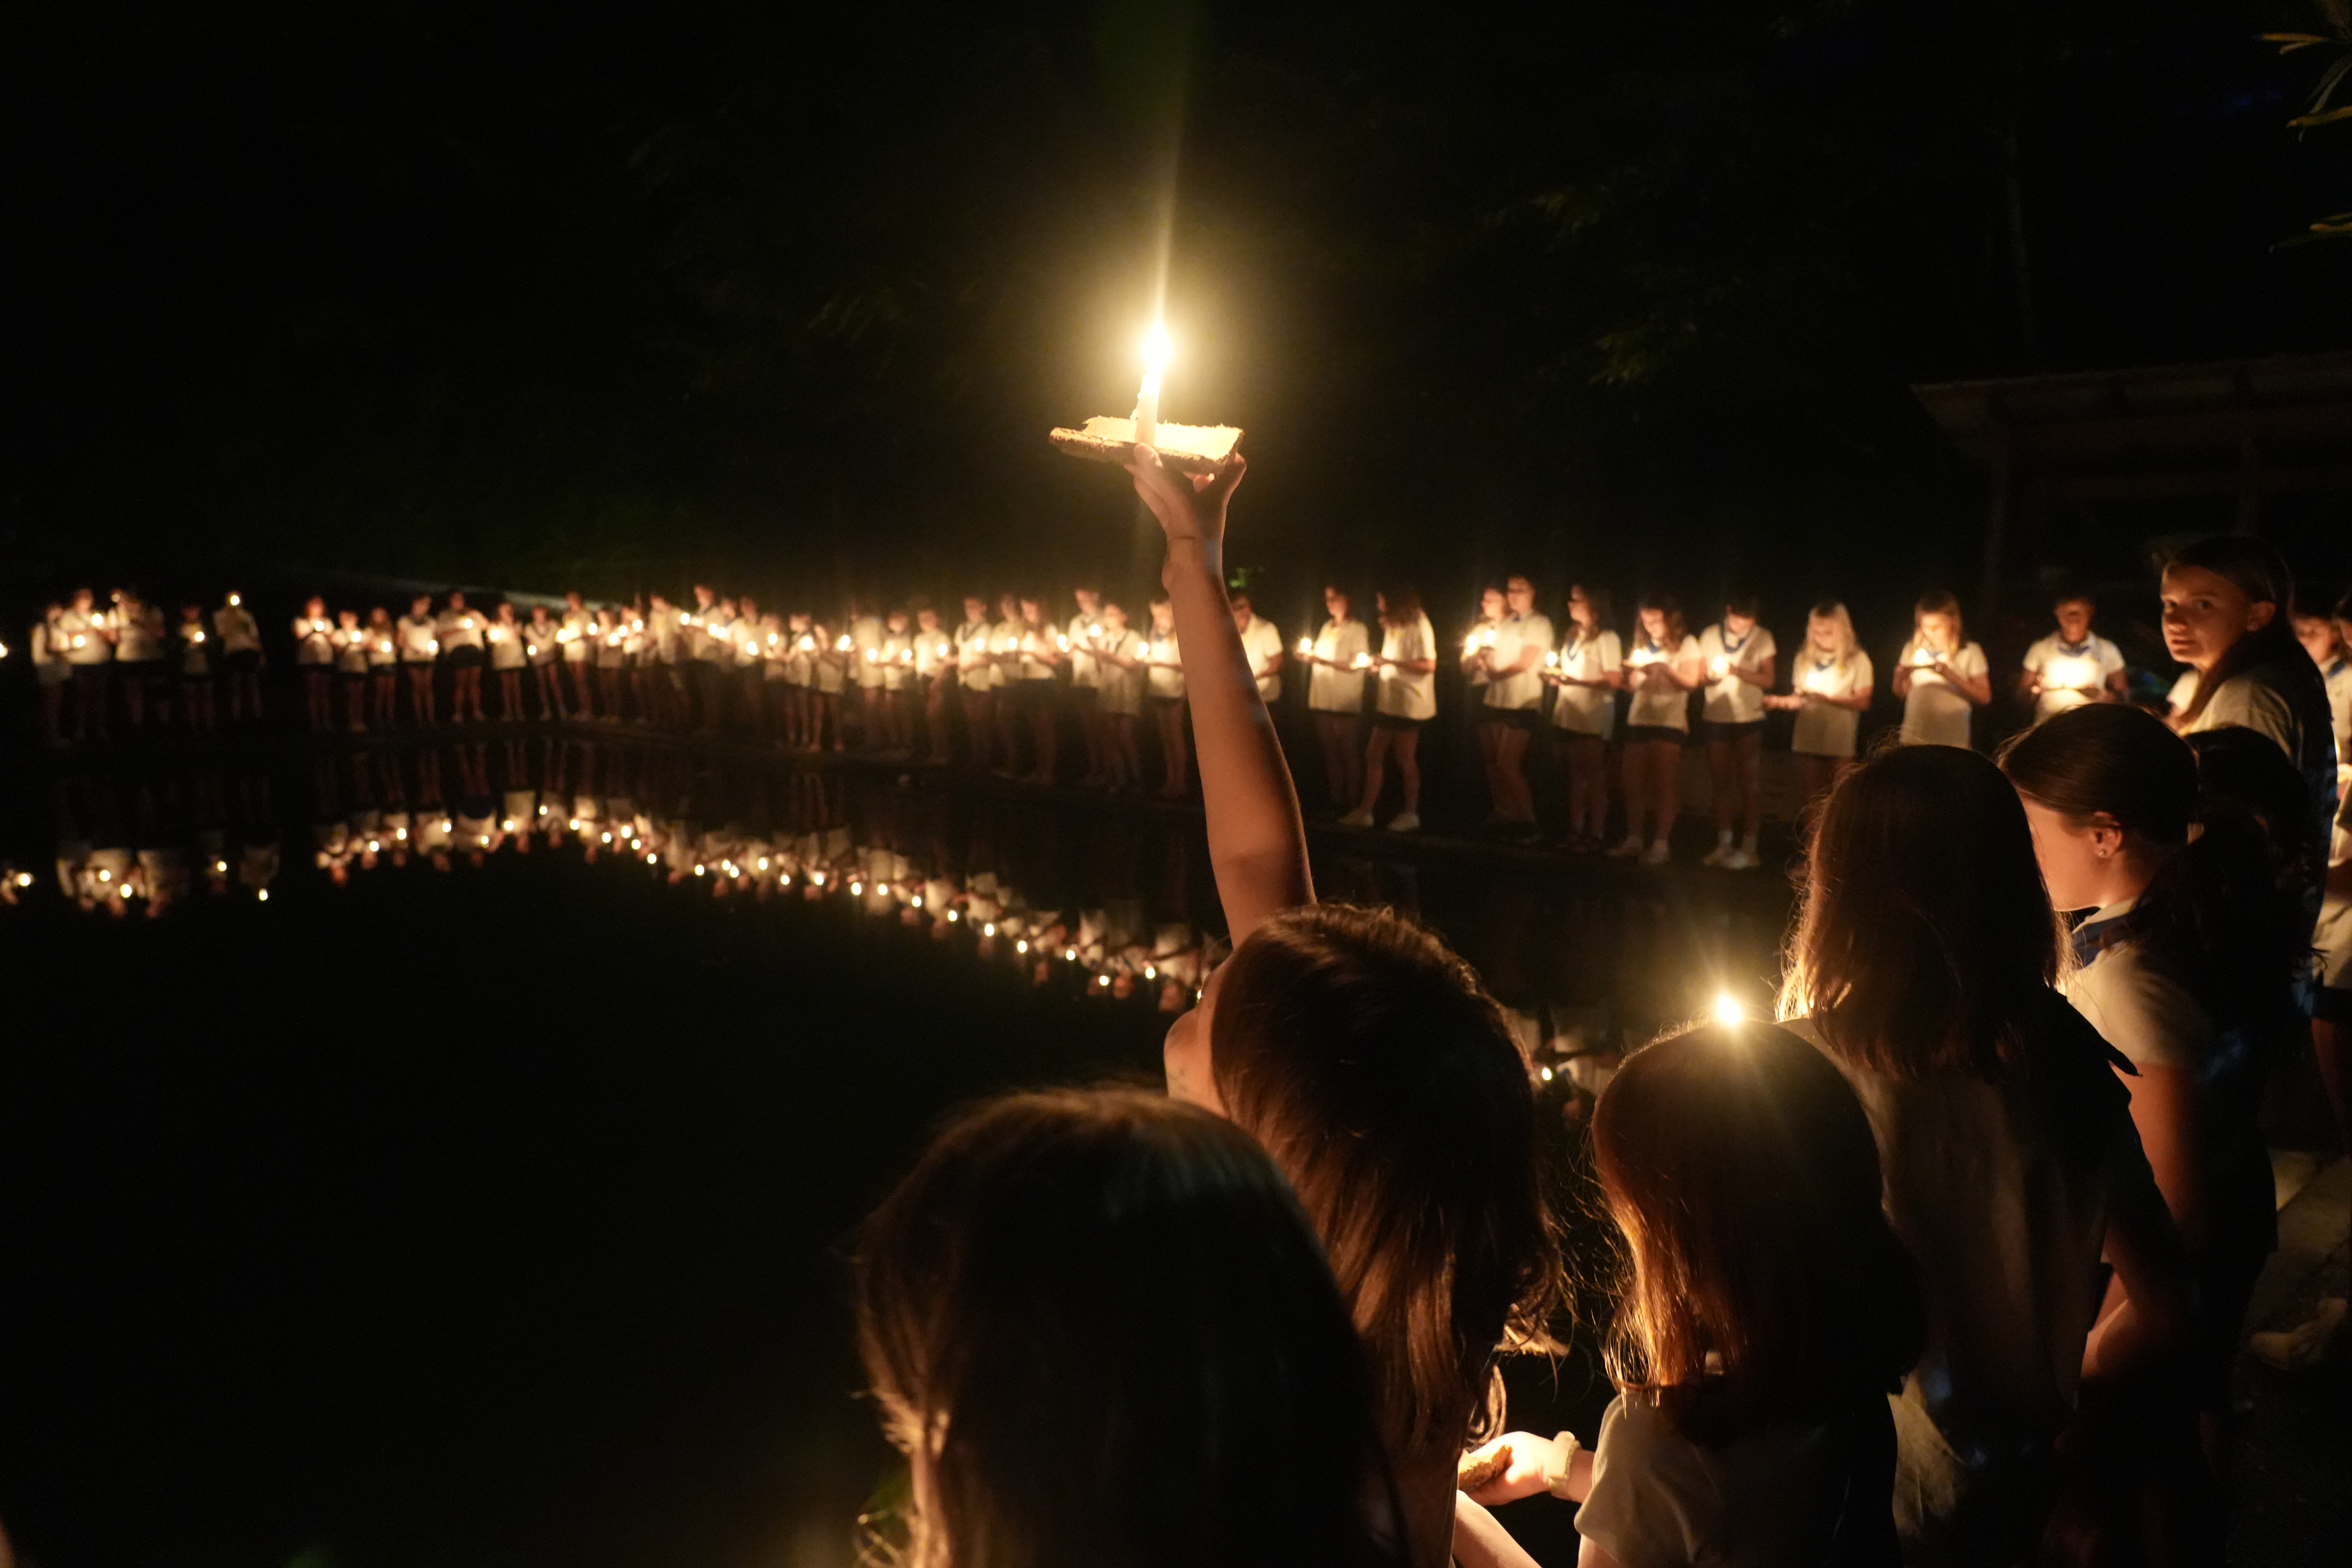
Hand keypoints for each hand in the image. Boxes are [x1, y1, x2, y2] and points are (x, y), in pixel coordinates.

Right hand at [1125, 444, 1245, 556]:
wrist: (1192, 579)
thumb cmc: (1197, 537)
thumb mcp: (1180, 501)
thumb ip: (1160, 475)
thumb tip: (1141, 448)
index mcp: (1219, 492)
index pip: (1233, 467)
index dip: (1226, 452)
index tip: (1210, 437)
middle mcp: (1207, 502)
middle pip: (1194, 474)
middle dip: (1176, 459)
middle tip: (1158, 443)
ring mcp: (1190, 516)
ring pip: (1172, 489)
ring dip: (1156, 474)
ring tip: (1137, 457)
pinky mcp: (1175, 529)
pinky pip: (1161, 505)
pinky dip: (1150, 492)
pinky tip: (1137, 480)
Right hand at [1459, 1431, 1566, 1505]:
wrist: (1568, 1472)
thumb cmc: (1537, 1472)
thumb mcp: (1511, 1483)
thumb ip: (1490, 1491)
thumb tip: (1470, 1496)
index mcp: (1505, 1442)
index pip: (1480, 1455)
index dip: (1471, 1469)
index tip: (1464, 1483)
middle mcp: (1512, 1445)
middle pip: (1489, 1463)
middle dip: (1484, 1478)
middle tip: (1477, 1492)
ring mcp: (1522, 1454)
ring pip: (1500, 1470)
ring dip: (1495, 1482)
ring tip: (1491, 1495)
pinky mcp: (1530, 1464)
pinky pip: (1511, 1473)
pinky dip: (1506, 1483)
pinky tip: (1506, 1493)